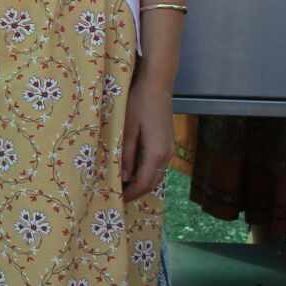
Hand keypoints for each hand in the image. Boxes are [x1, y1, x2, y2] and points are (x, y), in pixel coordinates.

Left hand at [119, 81, 173, 201]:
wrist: (157, 85)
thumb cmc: (139, 103)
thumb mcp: (127, 128)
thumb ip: (125, 153)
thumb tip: (123, 177)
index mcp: (156, 152)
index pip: (144, 183)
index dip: (131, 194)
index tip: (116, 199)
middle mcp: (167, 154)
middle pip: (152, 182)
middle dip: (135, 192)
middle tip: (116, 196)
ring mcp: (169, 149)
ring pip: (156, 175)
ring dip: (140, 183)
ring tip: (121, 185)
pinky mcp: (166, 144)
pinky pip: (156, 165)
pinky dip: (145, 172)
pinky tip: (131, 171)